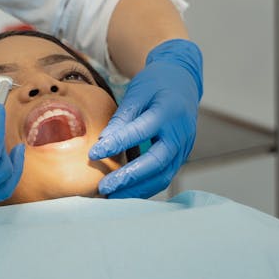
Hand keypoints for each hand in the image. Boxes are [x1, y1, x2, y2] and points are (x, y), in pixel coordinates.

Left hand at [89, 39, 202, 198]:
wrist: (183, 81)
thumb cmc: (156, 84)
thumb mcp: (138, 92)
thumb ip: (122, 117)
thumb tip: (103, 141)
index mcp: (168, 112)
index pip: (140, 131)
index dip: (117, 144)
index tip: (93, 154)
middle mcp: (180, 133)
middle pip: (156, 162)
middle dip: (130, 178)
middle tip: (104, 188)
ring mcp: (185, 147)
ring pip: (163, 175)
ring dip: (138, 189)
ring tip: (112, 197)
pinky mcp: (182, 156)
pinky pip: (165, 175)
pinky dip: (146, 186)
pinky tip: (127, 193)